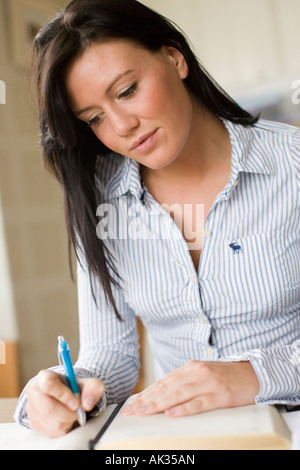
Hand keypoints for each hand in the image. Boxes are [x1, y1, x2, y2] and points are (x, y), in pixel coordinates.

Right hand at [25, 370, 104, 436]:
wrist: (68, 397)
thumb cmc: (75, 388)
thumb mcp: (88, 383)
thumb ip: (93, 388)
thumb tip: (87, 403)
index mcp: (44, 377)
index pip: (48, 384)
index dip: (63, 395)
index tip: (76, 403)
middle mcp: (34, 391)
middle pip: (48, 407)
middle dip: (67, 412)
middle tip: (77, 411)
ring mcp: (32, 408)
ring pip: (51, 421)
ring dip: (67, 420)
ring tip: (71, 413)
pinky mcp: (34, 422)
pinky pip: (50, 431)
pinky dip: (63, 427)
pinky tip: (65, 419)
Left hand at [121, 361, 259, 417]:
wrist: (254, 374)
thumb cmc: (227, 376)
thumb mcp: (203, 374)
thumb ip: (185, 381)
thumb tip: (163, 394)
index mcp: (191, 367)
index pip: (163, 382)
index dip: (147, 393)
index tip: (133, 403)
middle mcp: (197, 372)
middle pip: (167, 388)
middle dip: (147, 400)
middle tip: (131, 411)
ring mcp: (208, 383)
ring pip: (178, 394)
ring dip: (158, 404)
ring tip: (144, 412)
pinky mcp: (220, 395)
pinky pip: (199, 403)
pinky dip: (184, 409)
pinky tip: (171, 414)